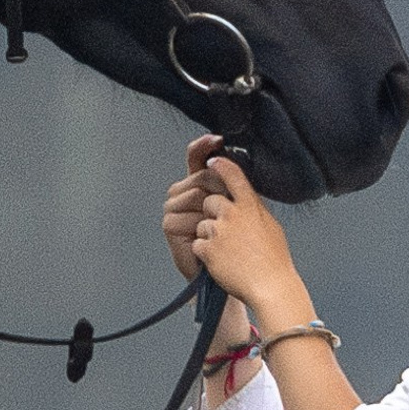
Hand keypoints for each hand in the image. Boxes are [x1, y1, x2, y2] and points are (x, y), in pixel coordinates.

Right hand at [161, 133, 225, 278]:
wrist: (229, 270)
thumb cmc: (236, 239)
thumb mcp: (239, 205)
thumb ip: (233, 180)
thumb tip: (231, 156)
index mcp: (198, 182)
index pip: (195, 156)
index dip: (204, 146)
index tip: (218, 139)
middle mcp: (182, 192)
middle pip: (201, 176)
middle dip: (220, 189)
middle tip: (232, 207)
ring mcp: (173, 207)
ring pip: (196, 195)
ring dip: (214, 211)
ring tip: (221, 227)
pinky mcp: (169, 224)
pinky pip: (188, 216)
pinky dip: (202, 227)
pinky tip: (207, 236)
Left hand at [189, 155, 304, 318]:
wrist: (270, 286)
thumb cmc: (274, 260)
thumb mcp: (270, 226)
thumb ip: (254, 209)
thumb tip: (246, 198)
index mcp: (251, 205)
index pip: (233, 175)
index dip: (220, 166)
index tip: (212, 161)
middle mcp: (233, 213)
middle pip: (209, 202)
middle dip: (212, 215)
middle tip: (227, 235)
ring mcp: (219, 230)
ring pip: (202, 225)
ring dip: (209, 237)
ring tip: (229, 254)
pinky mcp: (208, 248)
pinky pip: (197, 244)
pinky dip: (205, 254)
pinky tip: (221, 263)